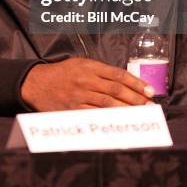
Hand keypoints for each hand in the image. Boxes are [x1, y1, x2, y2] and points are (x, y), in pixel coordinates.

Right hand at [20, 57, 154, 110]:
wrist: (36, 82)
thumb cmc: (61, 73)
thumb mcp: (81, 63)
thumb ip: (100, 71)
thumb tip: (125, 81)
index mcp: (90, 66)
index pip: (119, 75)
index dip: (136, 83)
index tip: (149, 91)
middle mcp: (86, 80)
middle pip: (116, 90)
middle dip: (136, 99)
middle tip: (150, 106)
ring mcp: (79, 96)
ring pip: (108, 104)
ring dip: (127, 111)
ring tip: (141, 115)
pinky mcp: (72, 110)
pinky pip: (94, 116)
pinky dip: (109, 120)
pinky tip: (120, 123)